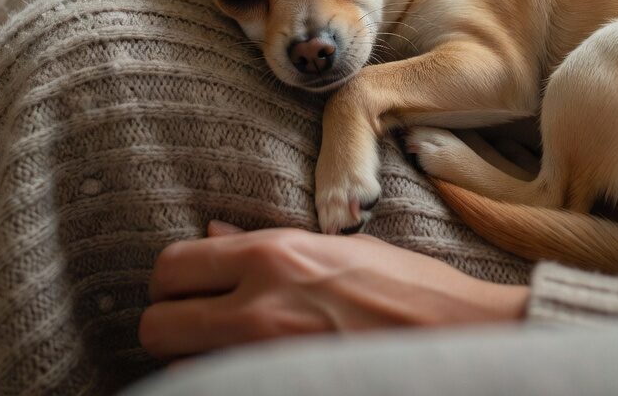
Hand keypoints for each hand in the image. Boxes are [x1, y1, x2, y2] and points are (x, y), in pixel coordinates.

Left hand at [138, 222, 527, 358]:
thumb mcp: (337, 248)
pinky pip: (221, 389)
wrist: (460, 337)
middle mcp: (260, 306)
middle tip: (198, 328)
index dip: (172, 282)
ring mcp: (268, 358)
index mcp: (273, 256)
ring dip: (196, 362)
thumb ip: (265, 246)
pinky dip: (225, 382)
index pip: (170, 266)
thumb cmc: (408, 288)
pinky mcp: (284, 386)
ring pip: (181, 369)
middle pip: (157, 324)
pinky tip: (253, 373)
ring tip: (230, 355)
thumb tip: (212, 237)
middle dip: (171, 326)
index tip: (190, 290)